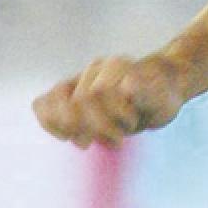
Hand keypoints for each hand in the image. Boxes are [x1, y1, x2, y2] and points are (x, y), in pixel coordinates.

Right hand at [32, 52, 193, 148]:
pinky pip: (42, 104)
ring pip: (56, 101)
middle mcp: (96, 67)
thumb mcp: (164, 100)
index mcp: (119, 65)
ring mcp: (79, 79)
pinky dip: (49, 123)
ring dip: (71, 128)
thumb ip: (147, 93)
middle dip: (97, 127)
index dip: (112, 115)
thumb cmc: (160, 100)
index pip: (99, 92)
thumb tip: (128, 85)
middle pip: (80, 101)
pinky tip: (66, 137)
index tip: (131, 125)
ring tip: (88, 142)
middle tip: (118, 140)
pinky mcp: (65, 94)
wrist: (154, 96)